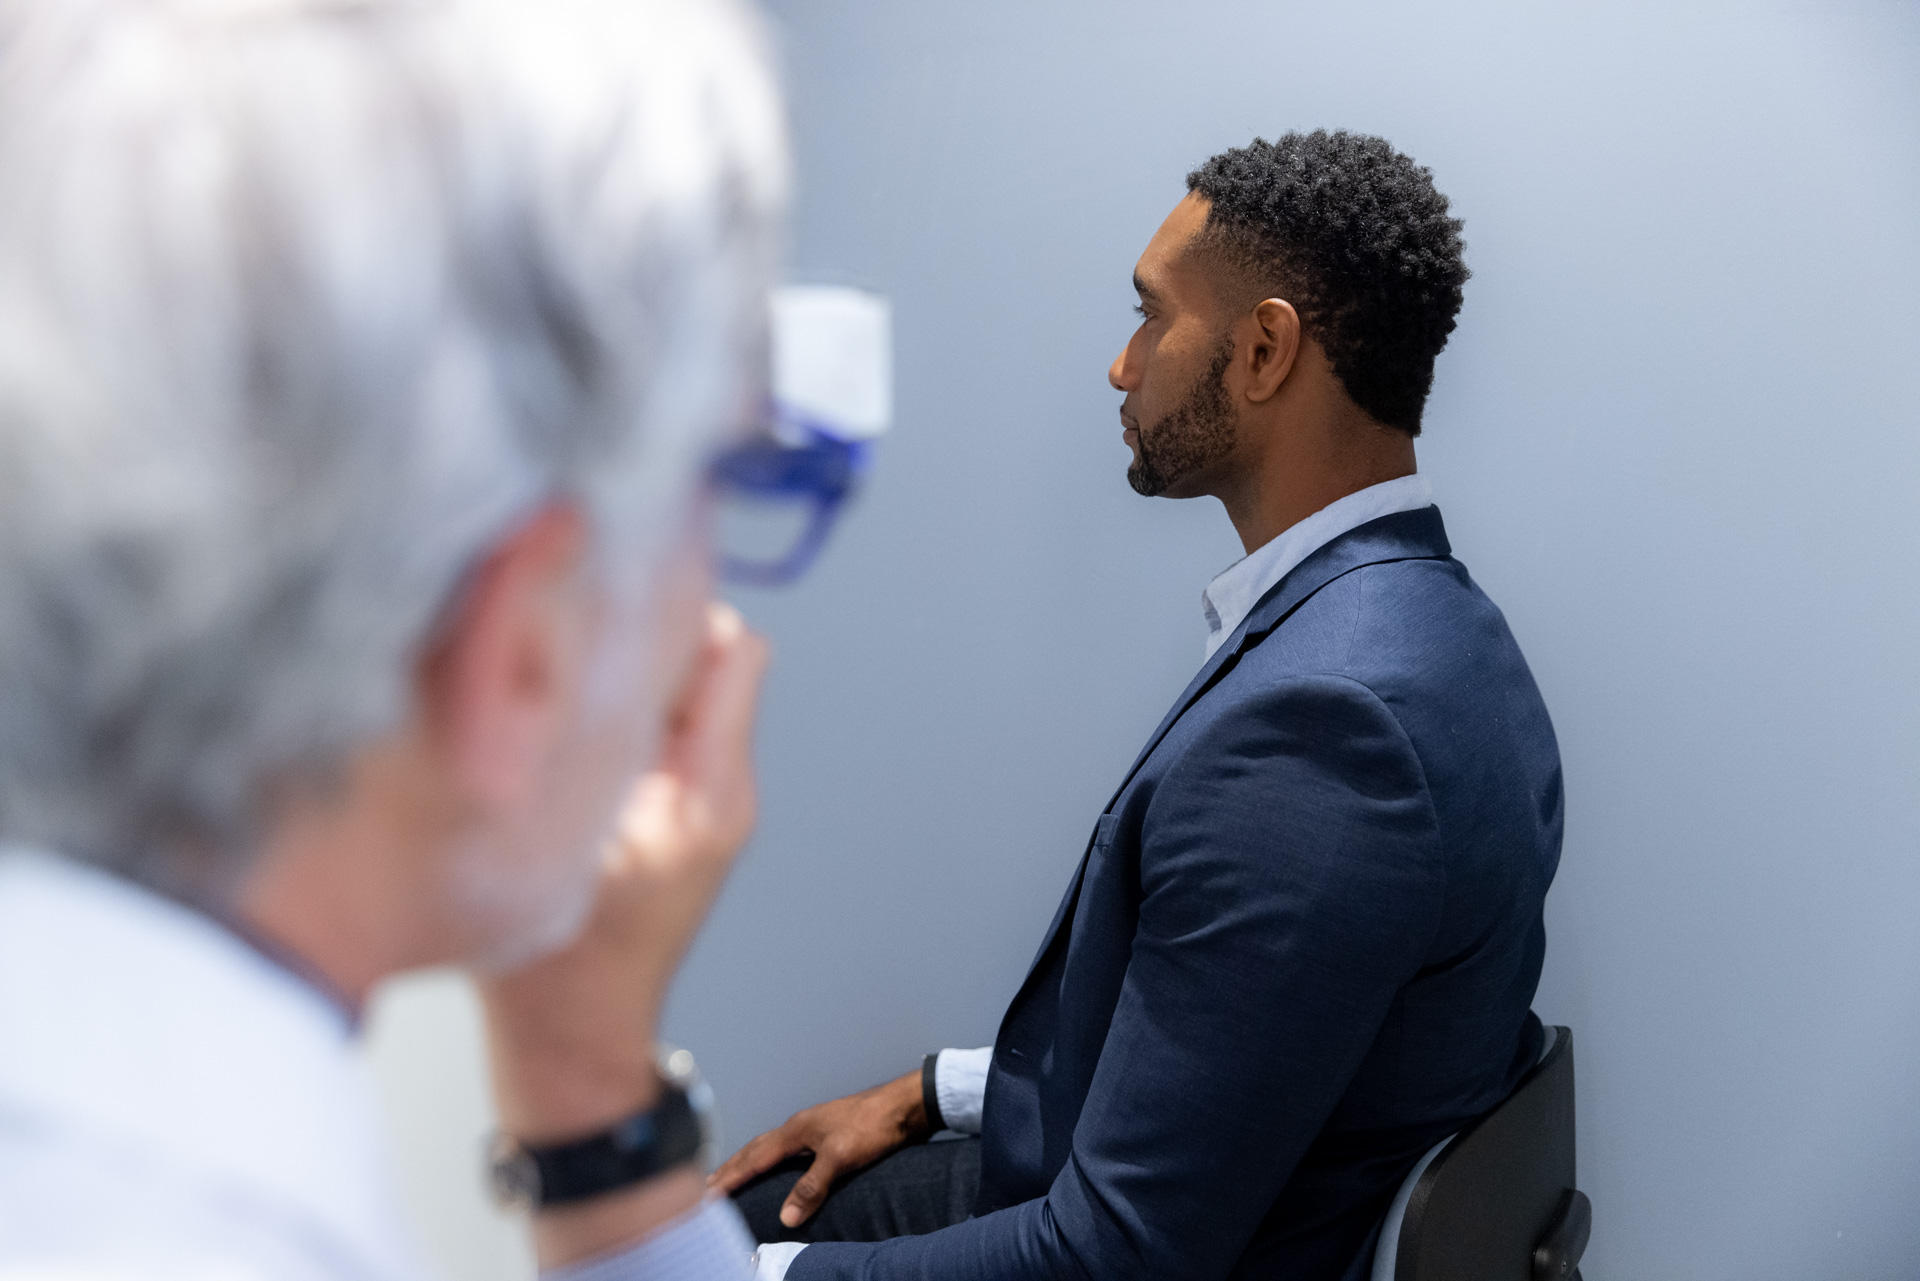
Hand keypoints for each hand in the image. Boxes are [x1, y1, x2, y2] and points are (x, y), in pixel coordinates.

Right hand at [479, 602, 766, 1266]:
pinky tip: (568, 726)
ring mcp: (707, 801)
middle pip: (710, 660)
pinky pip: (667, 726)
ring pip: (683, 690)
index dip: (674, 614)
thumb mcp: (545, 842)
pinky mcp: (684, 812)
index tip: (606, 605)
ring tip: (563, 679)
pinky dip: (626, 711)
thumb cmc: (557, 963)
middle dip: (645, 635)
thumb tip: (559, 633)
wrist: (575, 1039)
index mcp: (704, 791)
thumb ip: (565, 741)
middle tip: (572, 634)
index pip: (734, 651)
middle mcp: (722, 788)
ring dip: (629, 673)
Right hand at [710, 1068, 932, 1227]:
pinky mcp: (828, 1135)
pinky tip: (777, 1170)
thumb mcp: (840, 1158)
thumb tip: (786, 1217)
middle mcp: (799, 1127)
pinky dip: (770, 1162)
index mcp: (796, 1130)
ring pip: (770, 1148)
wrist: (904, 1106)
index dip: (730, 1177)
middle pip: (755, 1150)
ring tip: (731, 1177)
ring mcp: (813, 1129)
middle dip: (729, 1169)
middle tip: (706, 1188)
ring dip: (748, 1163)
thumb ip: (811, 1186)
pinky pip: (787, 1151)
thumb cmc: (873, 1125)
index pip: (754, 1158)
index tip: (706, 1194)